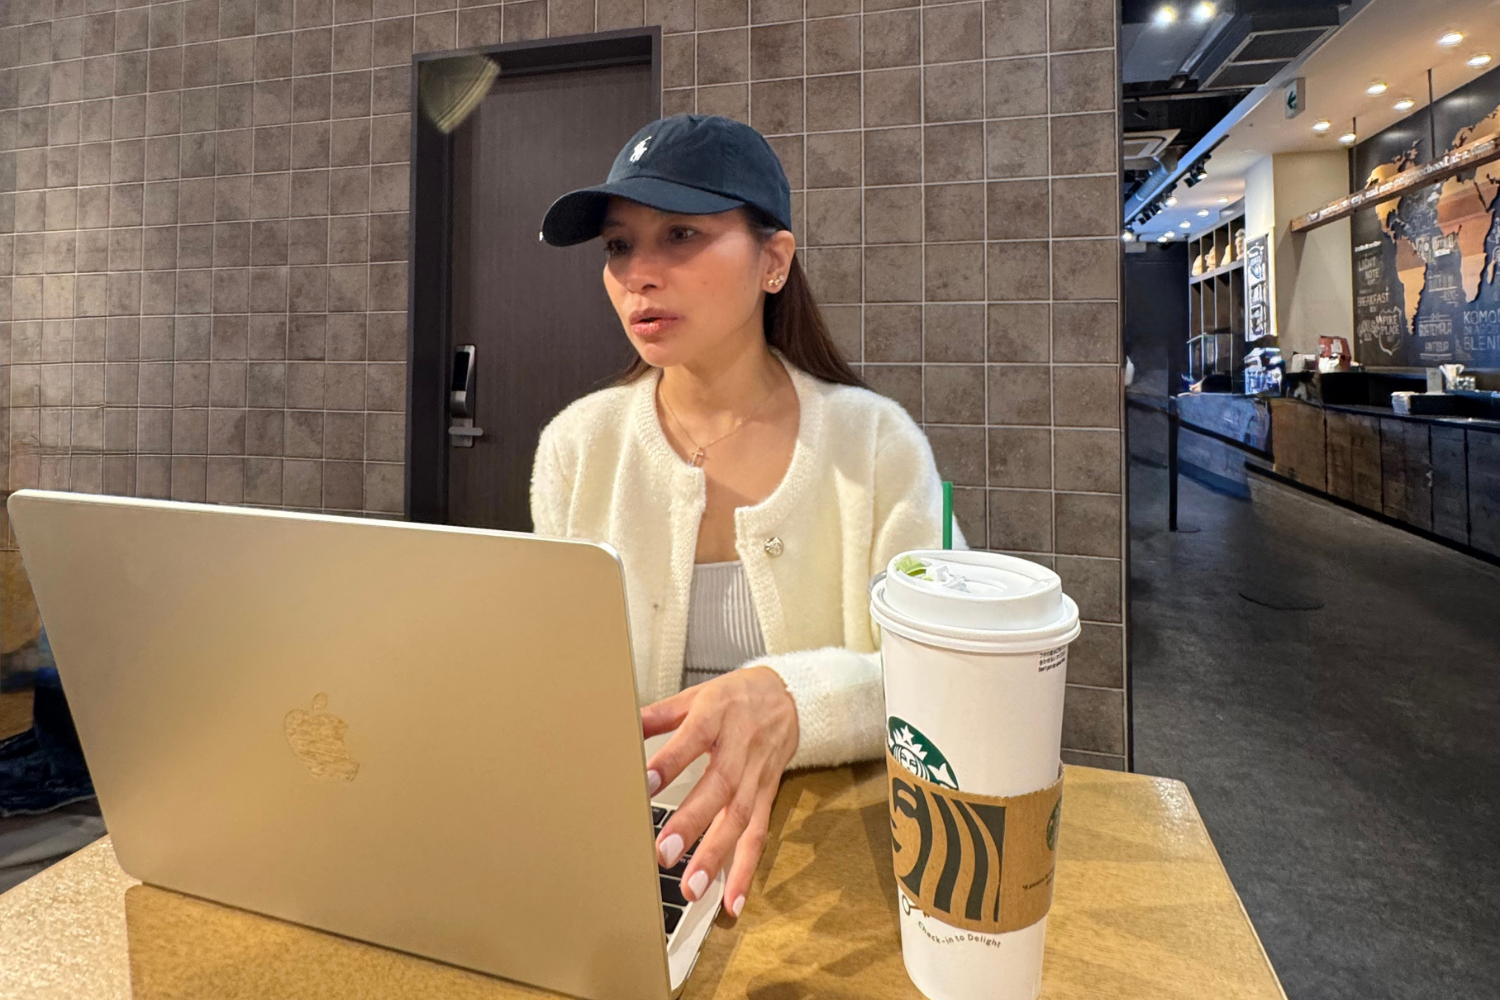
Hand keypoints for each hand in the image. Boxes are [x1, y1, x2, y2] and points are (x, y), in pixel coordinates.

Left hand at [641, 666, 798, 918]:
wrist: (790, 697)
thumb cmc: (737, 697)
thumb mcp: (698, 695)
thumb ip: (660, 714)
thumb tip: (623, 725)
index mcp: (718, 715)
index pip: (693, 738)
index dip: (671, 762)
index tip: (645, 784)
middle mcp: (740, 748)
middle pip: (720, 787)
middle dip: (692, 822)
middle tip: (663, 852)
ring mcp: (756, 776)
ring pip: (740, 818)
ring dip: (717, 856)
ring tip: (693, 888)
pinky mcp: (767, 796)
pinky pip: (758, 834)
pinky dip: (746, 870)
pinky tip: (732, 900)